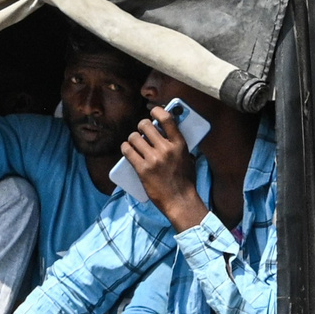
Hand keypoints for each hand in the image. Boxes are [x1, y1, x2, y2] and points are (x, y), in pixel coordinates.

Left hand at [123, 105, 206, 229]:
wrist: (180, 201)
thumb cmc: (186, 181)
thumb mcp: (189, 159)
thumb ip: (180, 146)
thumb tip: (172, 134)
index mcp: (179, 144)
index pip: (166, 119)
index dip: (157, 111)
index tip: (153, 111)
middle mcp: (166, 149)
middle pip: (146, 125)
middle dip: (142, 126)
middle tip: (142, 131)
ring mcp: (153, 159)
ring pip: (134, 137)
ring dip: (132, 138)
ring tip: (134, 143)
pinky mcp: (142, 170)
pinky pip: (128, 151)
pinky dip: (125, 148)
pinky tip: (127, 149)